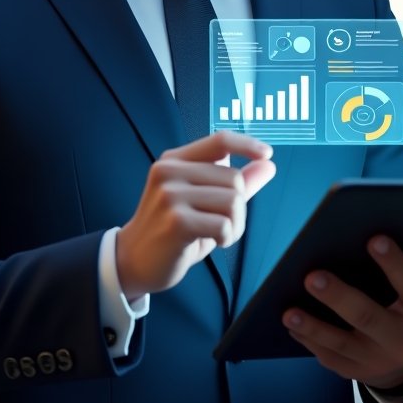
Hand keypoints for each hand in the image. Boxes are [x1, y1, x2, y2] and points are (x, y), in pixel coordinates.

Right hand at [116, 131, 274, 298]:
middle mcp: (169, 171)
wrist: (134, 261)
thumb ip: (234, 182)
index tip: (266, 154)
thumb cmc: (173, 230)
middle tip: (220, 224)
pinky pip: (224, 224)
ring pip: (233, 201)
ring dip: (234, 225)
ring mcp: (170, 195)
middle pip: (234, 178)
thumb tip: (267, 164)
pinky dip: (226, 237)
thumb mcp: (204, 201)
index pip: (219, 140)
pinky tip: (209, 242)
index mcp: (175, 160)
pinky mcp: (176, 221)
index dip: (247, 144)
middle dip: (239, 207)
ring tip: (215, 234)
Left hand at [282, 236, 402, 391]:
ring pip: (341, 343)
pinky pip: (328, 357)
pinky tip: (291, 323)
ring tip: (288, 310)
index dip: (396, 265)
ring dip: (313, 326)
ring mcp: (376, 360)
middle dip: (339, 297)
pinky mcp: (354, 371)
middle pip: (369, 318)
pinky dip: (308, 340)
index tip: (374, 239)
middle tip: (312, 276)